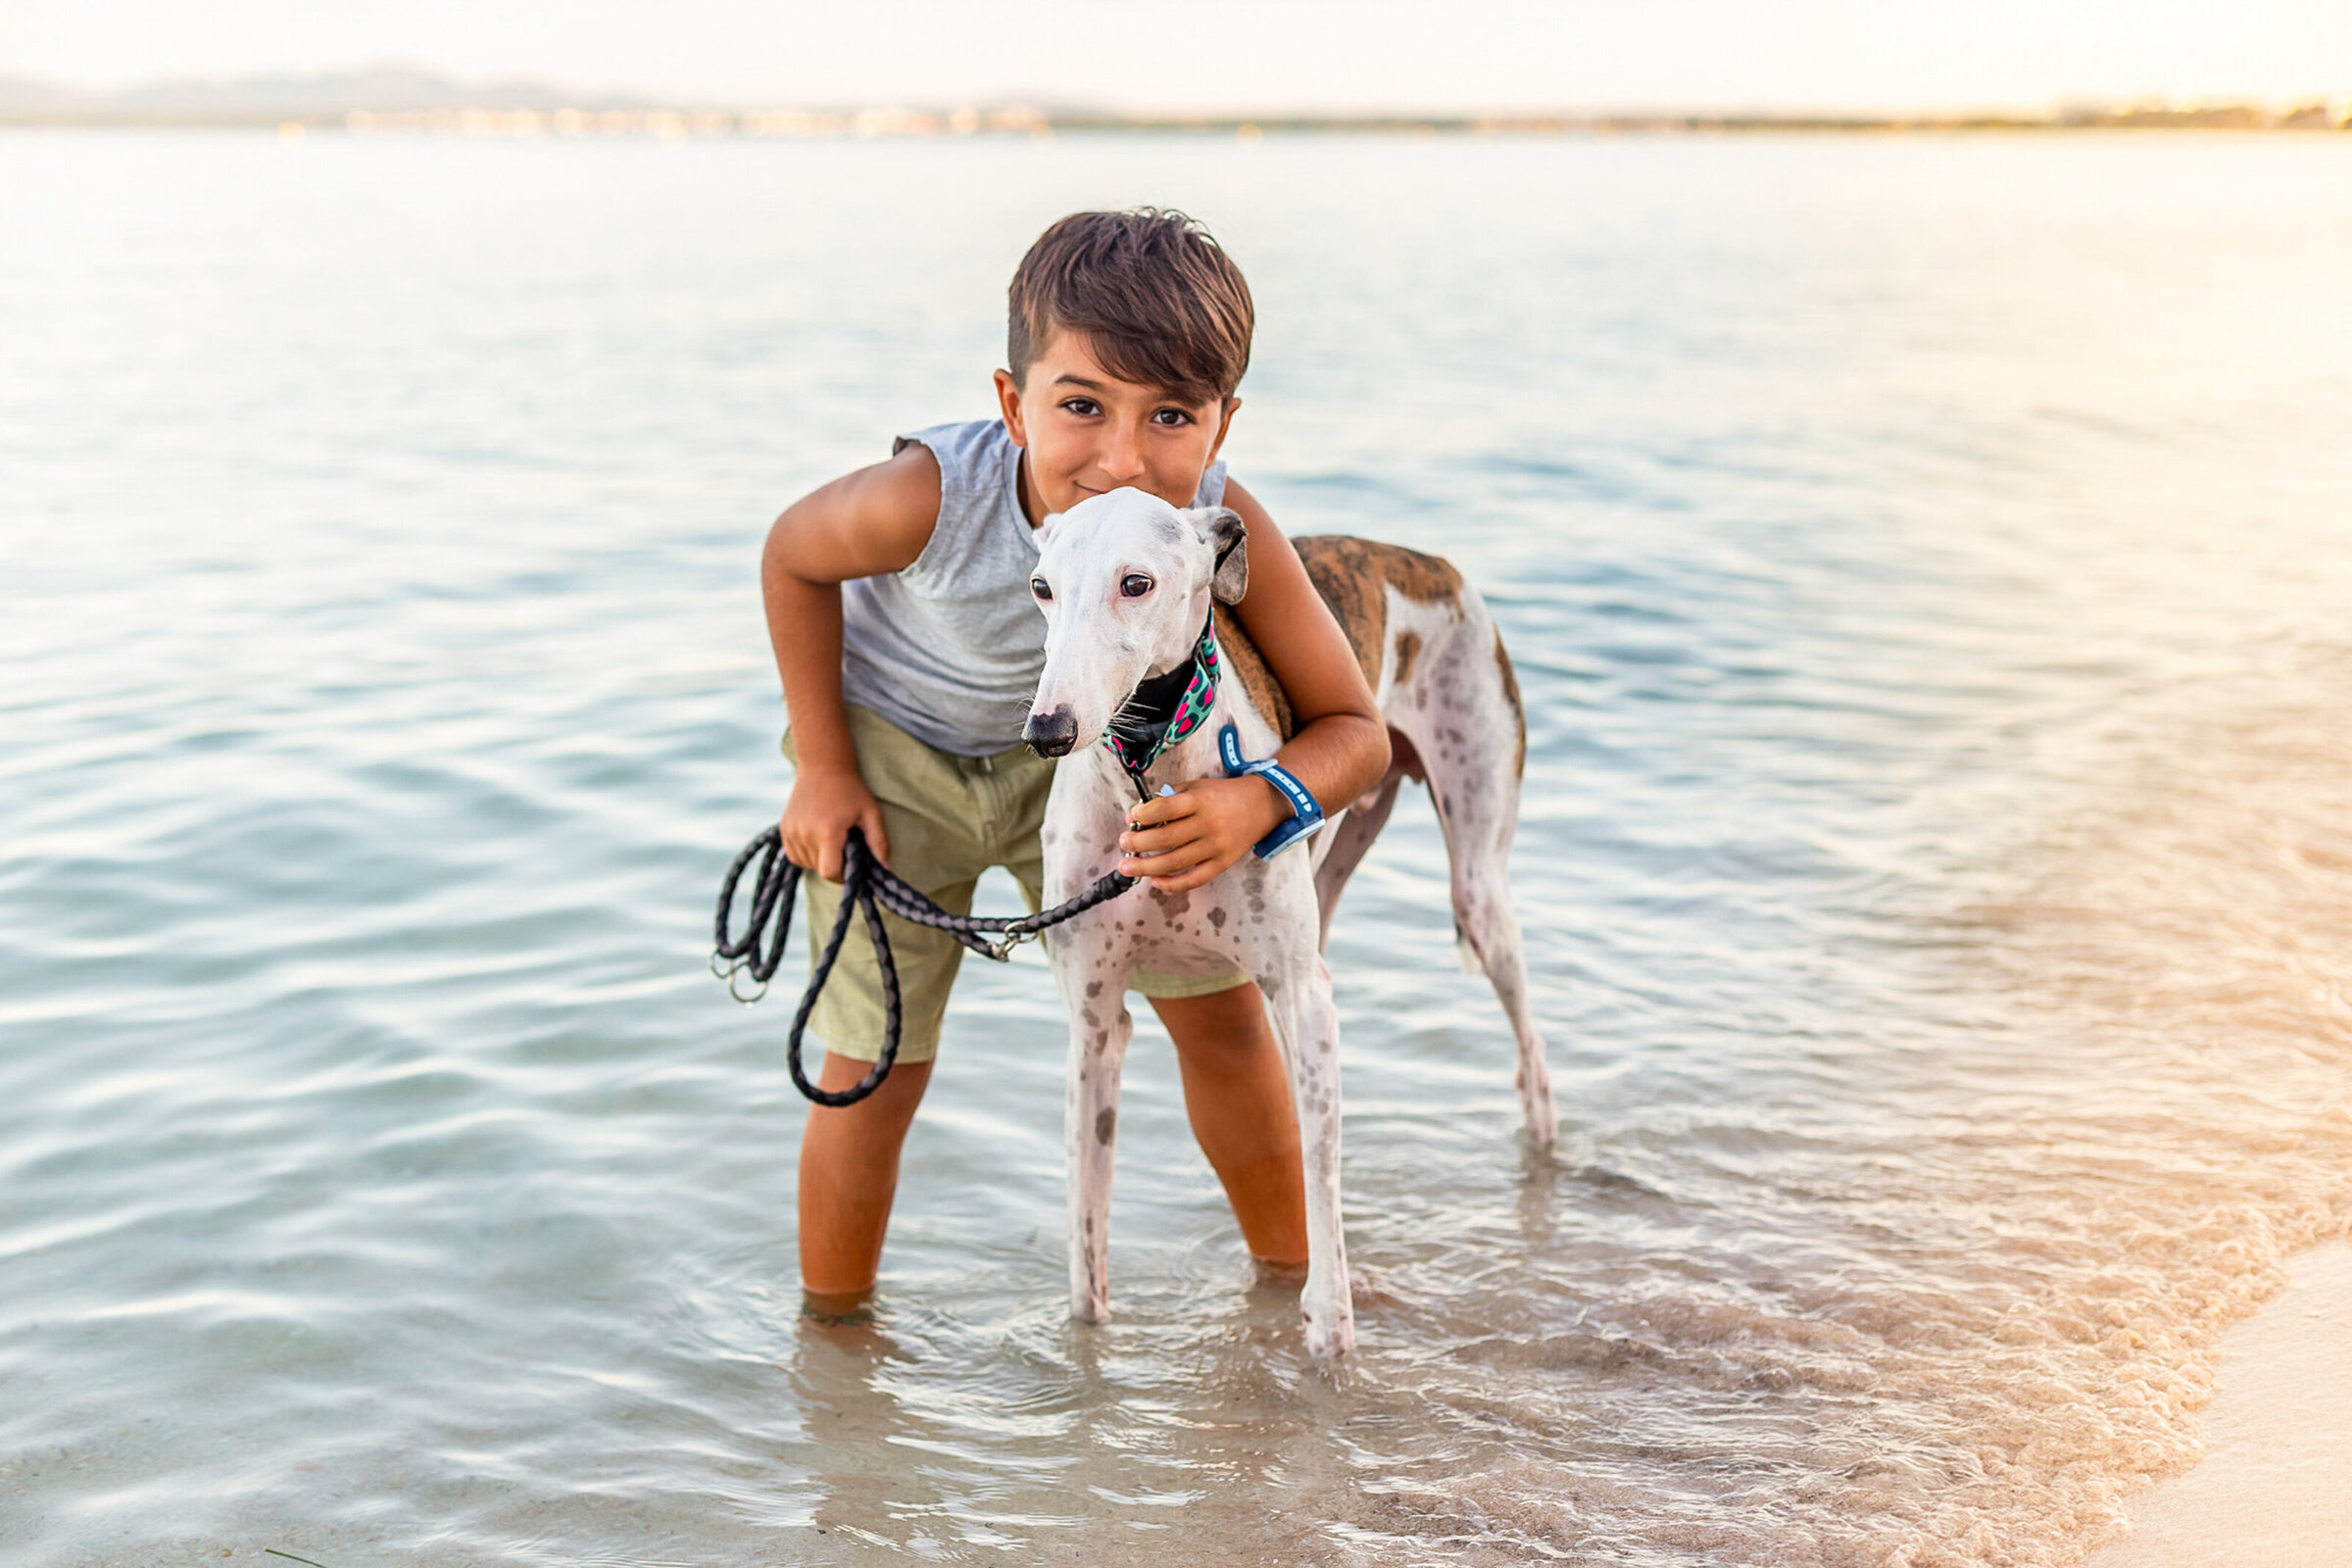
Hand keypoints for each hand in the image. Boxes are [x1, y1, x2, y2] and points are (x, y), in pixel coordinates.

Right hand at [780, 763, 889, 882]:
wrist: (822, 765)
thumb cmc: (851, 789)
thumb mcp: (871, 814)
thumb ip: (879, 843)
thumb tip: (886, 870)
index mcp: (827, 832)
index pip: (830, 872)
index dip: (843, 876)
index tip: (851, 868)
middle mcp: (805, 833)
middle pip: (819, 869)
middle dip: (834, 865)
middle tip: (845, 848)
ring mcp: (791, 831)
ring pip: (806, 864)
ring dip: (819, 860)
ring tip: (831, 840)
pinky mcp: (783, 829)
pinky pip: (794, 855)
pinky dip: (806, 854)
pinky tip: (818, 839)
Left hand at [1117, 775, 1289, 891]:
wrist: (1261, 805)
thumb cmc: (1221, 795)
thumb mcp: (1197, 786)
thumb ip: (1170, 798)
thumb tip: (1138, 816)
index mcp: (1200, 800)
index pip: (1166, 808)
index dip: (1144, 815)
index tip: (1132, 818)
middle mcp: (1208, 824)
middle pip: (1166, 838)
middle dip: (1138, 843)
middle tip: (1123, 843)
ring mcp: (1216, 846)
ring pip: (1175, 862)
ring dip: (1146, 867)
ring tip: (1127, 867)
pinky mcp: (1222, 863)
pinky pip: (1194, 879)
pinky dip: (1172, 884)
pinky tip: (1154, 881)